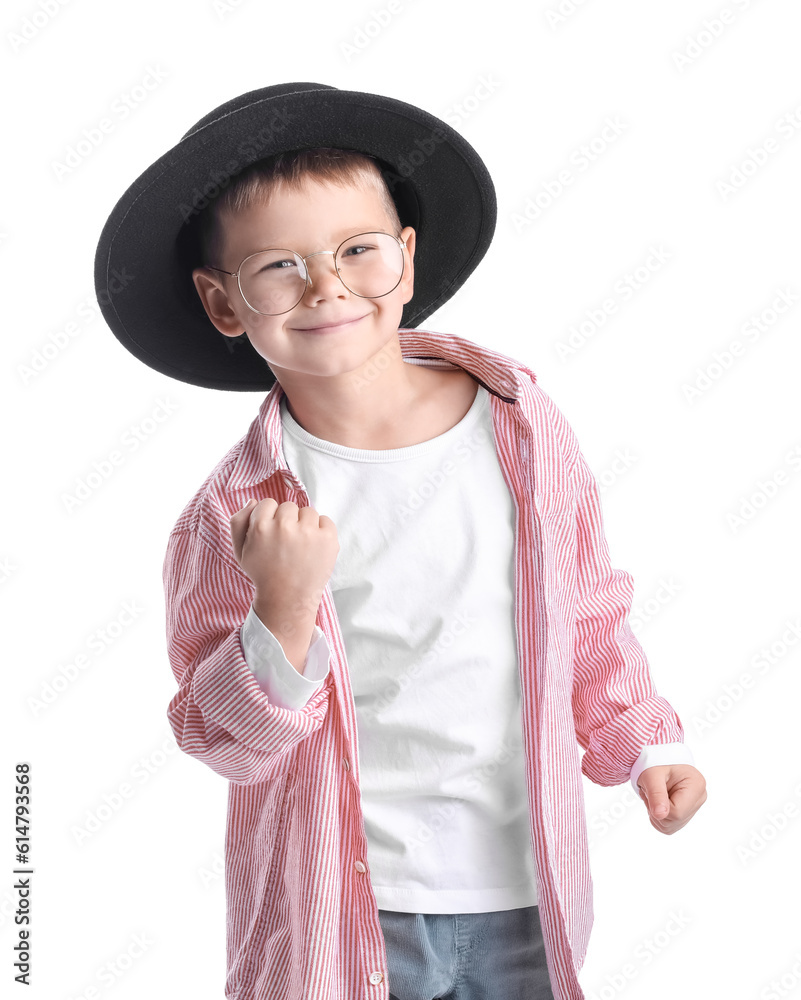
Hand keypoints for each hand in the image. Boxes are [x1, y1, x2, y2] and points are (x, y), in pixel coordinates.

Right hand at [229, 497, 339, 628]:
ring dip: (305, 525)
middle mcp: (285, 526)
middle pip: (288, 506)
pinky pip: (326, 520)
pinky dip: (322, 531)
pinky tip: (313, 547)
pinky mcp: (328, 539)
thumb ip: (238, 522)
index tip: (272, 534)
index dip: (269, 518)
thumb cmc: (263, 574)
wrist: (288, 599)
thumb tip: (253, 501)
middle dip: (287, 521)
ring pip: (308, 512)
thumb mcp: (240, 551)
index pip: (268, 503)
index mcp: (261, 527)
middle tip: (286, 543)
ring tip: (300, 546)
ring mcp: (309, 532)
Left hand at [636, 764, 706, 834]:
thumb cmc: (656, 765)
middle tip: (652, 791)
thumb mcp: (652, 775)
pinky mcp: (685, 816)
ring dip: (655, 813)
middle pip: (674, 820)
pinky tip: (658, 802)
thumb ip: (656, 794)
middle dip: (656, 808)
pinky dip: (657, 817)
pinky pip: (667, 827)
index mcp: (696, 785)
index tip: (653, 789)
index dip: (659, 805)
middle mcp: (699, 799)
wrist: (657, 763)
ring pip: (669, 826)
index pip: (677, 812)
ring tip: (655, 795)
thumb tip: (660, 815)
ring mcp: (693, 809)